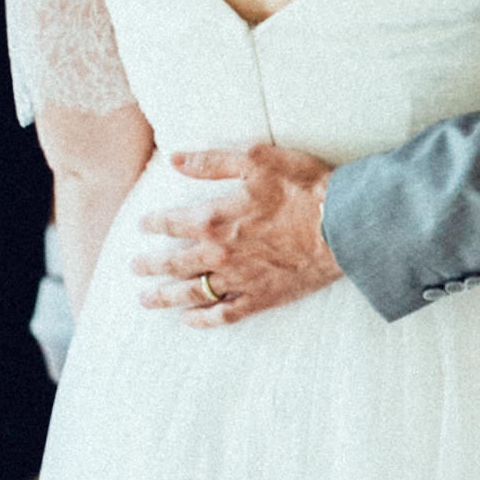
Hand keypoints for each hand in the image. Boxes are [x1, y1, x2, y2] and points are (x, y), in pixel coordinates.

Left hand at [131, 143, 339, 324]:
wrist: (345, 226)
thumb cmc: (304, 187)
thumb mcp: (257, 159)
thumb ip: (212, 161)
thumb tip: (175, 159)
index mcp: (215, 218)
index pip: (171, 223)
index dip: (153, 224)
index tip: (142, 225)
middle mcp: (219, 253)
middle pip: (173, 263)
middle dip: (149, 265)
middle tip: (134, 267)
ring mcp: (239, 279)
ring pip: (191, 292)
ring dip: (165, 297)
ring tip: (146, 300)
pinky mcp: (261, 298)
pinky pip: (225, 314)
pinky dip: (204, 319)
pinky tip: (190, 320)